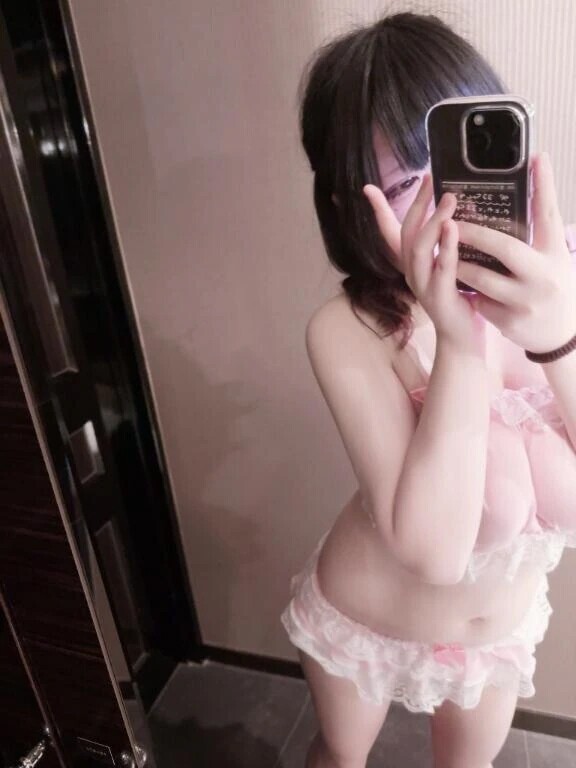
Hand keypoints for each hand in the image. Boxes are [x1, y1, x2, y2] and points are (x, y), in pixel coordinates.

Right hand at [363, 174, 486, 351]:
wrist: (461, 337)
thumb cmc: (459, 298)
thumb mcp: (448, 266)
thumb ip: (446, 242)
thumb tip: (456, 212)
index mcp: (412, 263)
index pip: (395, 230)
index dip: (387, 208)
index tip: (392, 183)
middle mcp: (411, 272)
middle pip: (407, 232)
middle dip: (418, 205)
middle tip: (433, 181)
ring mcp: (422, 285)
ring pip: (419, 248)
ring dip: (432, 222)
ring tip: (448, 200)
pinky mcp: (438, 297)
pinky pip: (441, 268)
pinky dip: (446, 247)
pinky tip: (454, 228)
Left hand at [454, 152, 575, 353]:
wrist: (560, 333)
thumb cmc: (553, 284)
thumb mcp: (553, 255)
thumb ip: (541, 225)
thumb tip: (533, 173)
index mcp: (555, 255)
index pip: (548, 215)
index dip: (543, 185)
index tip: (533, 159)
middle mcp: (543, 277)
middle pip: (505, 248)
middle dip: (475, 234)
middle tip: (452, 221)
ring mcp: (525, 302)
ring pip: (483, 279)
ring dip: (461, 264)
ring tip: (447, 252)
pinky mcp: (509, 322)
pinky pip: (480, 300)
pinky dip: (469, 290)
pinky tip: (460, 286)